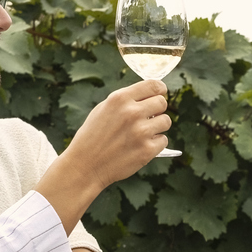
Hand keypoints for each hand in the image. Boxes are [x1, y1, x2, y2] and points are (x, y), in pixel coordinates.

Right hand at [57, 82, 171, 188]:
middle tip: (147, 119)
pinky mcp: (147, 150)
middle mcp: (132, 112)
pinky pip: (163, 140)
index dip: (159, 90)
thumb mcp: (103, 109)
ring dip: (157, 127)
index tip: (159, 95)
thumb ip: (126, 101)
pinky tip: (140, 147)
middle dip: (157, 110)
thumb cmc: (92, 137)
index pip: (153, 85)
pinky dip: (155, 144)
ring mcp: (141, 131)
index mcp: (120, 99)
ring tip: (142, 134)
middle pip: (162, 103)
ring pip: (166, 121)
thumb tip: (149, 96)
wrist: (85, 166)